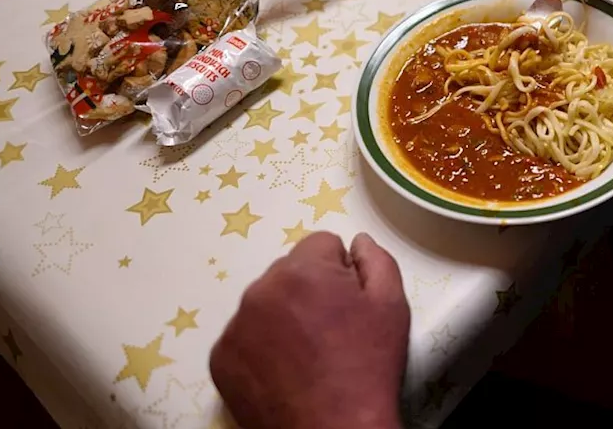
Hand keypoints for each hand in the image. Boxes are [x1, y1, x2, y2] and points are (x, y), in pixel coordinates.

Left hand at [210, 232, 408, 428]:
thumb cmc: (367, 368)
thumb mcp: (391, 304)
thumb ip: (376, 259)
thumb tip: (357, 242)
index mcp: (302, 270)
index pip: (321, 244)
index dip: (341, 271)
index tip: (348, 301)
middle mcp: (260, 290)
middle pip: (289, 272)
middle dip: (309, 290)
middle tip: (331, 329)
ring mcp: (235, 326)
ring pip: (265, 302)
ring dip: (283, 316)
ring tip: (308, 352)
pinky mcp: (220, 358)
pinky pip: (244, 335)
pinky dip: (262, 346)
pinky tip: (285, 369)